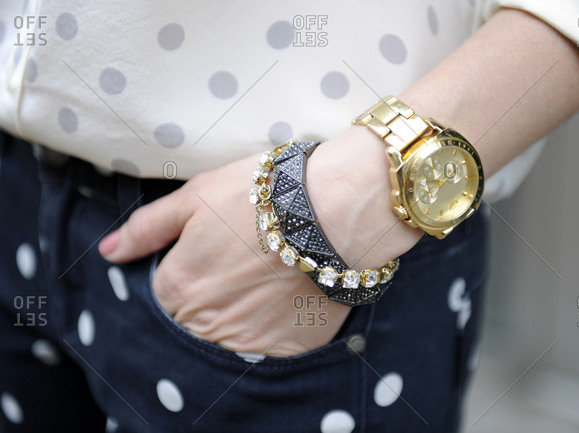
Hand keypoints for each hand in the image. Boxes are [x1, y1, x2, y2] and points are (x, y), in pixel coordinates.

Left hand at [98, 128, 422, 356]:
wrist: (335, 209)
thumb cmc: (262, 195)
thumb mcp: (195, 196)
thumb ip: (146, 228)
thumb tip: (108, 251)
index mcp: (177, 286)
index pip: (165, 294)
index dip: (191, 269)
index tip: (218, 250)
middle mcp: (206, 321)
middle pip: (195, 319)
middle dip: (213, 293)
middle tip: (246, 261)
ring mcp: (248, 339)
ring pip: (230, 336)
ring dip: (242, 313)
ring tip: (270, 277)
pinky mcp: (287, 347)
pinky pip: (270, 345)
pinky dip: (276, 325)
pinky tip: (289, 294)